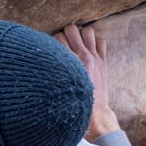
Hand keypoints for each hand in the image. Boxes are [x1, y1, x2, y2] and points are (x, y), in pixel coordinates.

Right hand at [53, 22, 119, 137]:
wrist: (95, 116)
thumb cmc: (72, 105)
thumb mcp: (57, 88)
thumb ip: (53, 71)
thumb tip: (43, 60)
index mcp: (69, 63)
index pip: (57, 37)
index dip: (52, 41)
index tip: (52, 49)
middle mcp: (83, 57)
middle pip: (71, 29)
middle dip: (66, 34)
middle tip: (64, 44)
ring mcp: (95, 58)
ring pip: (87, 31)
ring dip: (81, 35)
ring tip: (77, 45)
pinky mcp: (103, 62)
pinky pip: (100, 40)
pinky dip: (94, 42)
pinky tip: (88, 50)